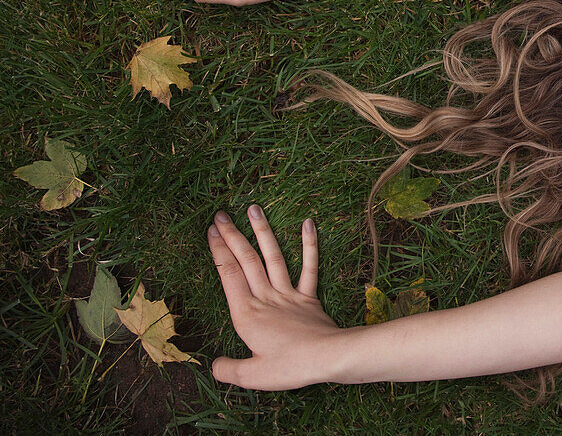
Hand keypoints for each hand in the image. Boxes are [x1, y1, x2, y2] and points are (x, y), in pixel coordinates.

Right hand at [207, 205, 342, 389]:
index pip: (228, 274)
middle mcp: (265, 298)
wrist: (328, 358)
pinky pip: (309, 267)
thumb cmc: (289, 367)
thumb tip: (214, 365)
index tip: (211, 231)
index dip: (218, 251)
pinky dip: (309, 245)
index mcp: (246, 315)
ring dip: (263, 232)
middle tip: (221, 215)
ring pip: (273, 257)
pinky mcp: (309, 297)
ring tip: (254, 209)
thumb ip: (229, 370)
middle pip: (246, 261)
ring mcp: (288, 295)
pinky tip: (308, 223)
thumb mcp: (252, 376)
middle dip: (232, 236)